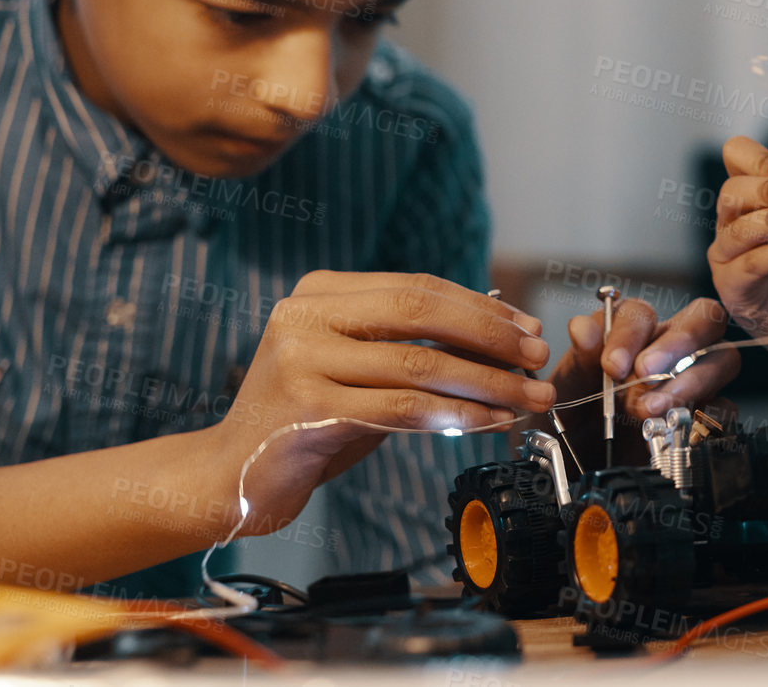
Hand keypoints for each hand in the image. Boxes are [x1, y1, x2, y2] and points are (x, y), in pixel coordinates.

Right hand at [204, 270, 554, 532]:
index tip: (528, 328)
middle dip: (489, 335)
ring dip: (486, 382)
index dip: (479, 308)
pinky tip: (489, 422)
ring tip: (530, 397)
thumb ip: (411, 347)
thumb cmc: (307, 423)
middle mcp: (306, 315)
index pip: (416, 287)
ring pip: (418, 363)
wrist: (229, 478)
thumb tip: (502, 335)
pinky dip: (456, 415)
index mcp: (319, 292)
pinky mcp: (307, 407)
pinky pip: (401, 407)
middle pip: (419, 311)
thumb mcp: (358, 370)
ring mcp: (302, 359)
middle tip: (538, 357)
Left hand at [543, 295, 740, 464]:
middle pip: (703, 318)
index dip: (630, 334)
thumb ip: (578, 356)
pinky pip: (725, 410)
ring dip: (691, 380)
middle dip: (679, 341)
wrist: (579, 467)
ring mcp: (692, 383)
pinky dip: (707, 417)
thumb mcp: (567, 386)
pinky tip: (678, 429)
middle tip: (646, 372)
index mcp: (634, 334)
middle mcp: (670, 351)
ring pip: (722, 359)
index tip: (611, 365)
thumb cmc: (575, 418)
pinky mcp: (703, 419)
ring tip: (653, 409)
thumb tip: (585, 331)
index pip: (643, 313)